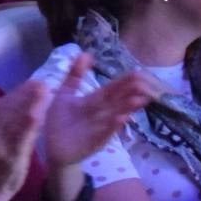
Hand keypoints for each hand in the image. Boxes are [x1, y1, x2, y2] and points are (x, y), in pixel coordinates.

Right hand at [0, 77, 50, 199]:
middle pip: (8, 108)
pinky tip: (39, 114)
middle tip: (43, 82)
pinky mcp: (10, 156)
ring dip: (31, 104)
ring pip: (15, 119)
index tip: (34, 82)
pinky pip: (21, 137)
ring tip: (45, 91)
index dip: (18, 92)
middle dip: (26, 94)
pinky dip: (30, 124)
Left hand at [41, 51, 155, 167]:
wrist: (53, 147)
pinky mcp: (94, 141)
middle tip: (146, 84)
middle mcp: (100, 113)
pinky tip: (122, 118)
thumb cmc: (61, 119)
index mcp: (93, 101)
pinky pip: (105, 133)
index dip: (123, 82)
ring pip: (115, 115)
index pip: (111, 89)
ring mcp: (99, 128)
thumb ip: (75, 75)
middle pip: (117, 101)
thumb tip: (86, 52)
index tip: (138, 72)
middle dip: (131, 93)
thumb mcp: (65, 94)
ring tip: (140, 100)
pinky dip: (113, 126)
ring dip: (127, 108)